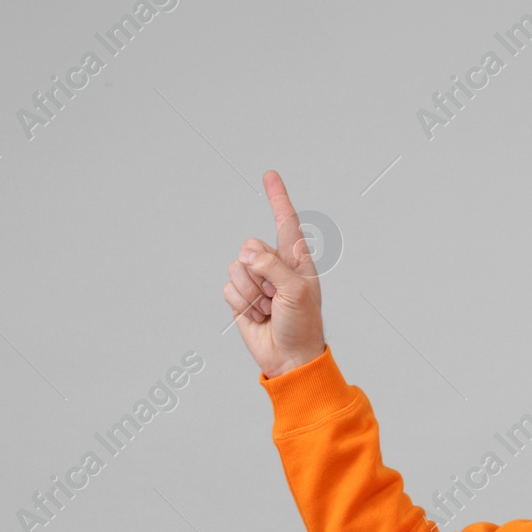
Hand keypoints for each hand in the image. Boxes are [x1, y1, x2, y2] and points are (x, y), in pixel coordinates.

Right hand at [222, 170, 326, 377]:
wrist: (289, 357)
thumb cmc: (303, 324)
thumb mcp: (297, 291)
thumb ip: (272, 267)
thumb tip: (246, 255)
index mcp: (296, 258)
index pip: (285, 221)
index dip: (277, 197)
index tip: (269, 174)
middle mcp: (274, 265)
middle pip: (251, 246)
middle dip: (261, 273)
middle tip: (276, 297)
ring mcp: (256, 281)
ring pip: (237, 268)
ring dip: (252, 293)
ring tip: (269, 309)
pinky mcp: (240, 297)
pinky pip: (228, 288)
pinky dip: (241, 304)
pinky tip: (257, 316)